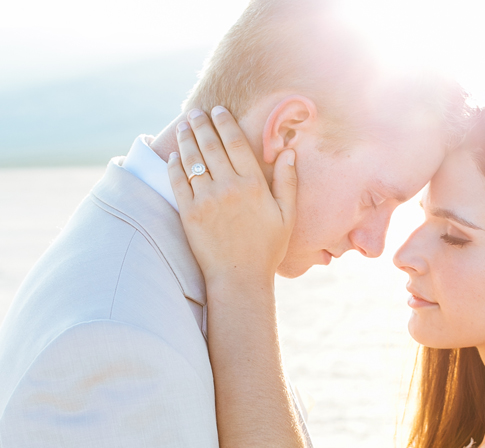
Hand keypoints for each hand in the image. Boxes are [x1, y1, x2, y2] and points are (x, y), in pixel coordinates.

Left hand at [168, 107, 296, 284]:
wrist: (240, 279)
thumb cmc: (266, 249)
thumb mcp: (286, 216)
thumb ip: (288, 182)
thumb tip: (289, 152)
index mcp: (253, 185)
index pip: (235, 142)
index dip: (224, 122)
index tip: (218, 111)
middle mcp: (229, 187)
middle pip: (210, 145)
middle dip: (201, 124)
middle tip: (195, 112)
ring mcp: (206, 199)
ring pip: (192, 159)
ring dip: (186, 138)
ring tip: (183, 126)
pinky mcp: (189, 213)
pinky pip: (178, 181)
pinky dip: (175, 165)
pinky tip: (174, 156)